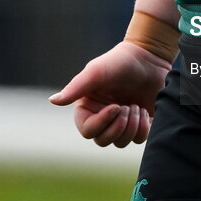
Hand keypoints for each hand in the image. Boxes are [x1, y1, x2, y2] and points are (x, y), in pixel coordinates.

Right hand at [49, 41, 170, 147]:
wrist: (148, 57)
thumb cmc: (119, 62)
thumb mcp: (96, 72)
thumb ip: (75, 88)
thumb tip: (52, 100)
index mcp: (88, 107)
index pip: (88, 131)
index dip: (102, 123)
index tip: (116, 106)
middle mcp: (102, 118)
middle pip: (103, 141)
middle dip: (118, 126)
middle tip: (127, 106)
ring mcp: (121, 122)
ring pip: (121, 142)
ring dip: (131, 126)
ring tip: (136, 106)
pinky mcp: (138, 124)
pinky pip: (138, 139)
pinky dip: (143, 127)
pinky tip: (144, 111)